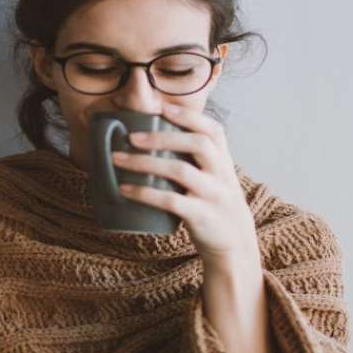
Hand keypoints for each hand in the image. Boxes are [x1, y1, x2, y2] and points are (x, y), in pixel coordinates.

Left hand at [111, 105, 260, 270]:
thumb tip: (153, 139)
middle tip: (131, 137)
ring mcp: (213, 195)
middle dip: (162, 137)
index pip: (213, 130)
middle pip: (197, 144)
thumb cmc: (215, 204)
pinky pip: (171, 201)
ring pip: (180, 171)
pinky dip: (145, 193)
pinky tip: (124, 189)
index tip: (163, 108)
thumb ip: (196, 159)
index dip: (189, 117)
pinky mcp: (201, 216)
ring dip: (145, 163)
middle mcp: (221, 174)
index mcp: (224, 161)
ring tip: (118, 159)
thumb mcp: (215, 177)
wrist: (235, 244)